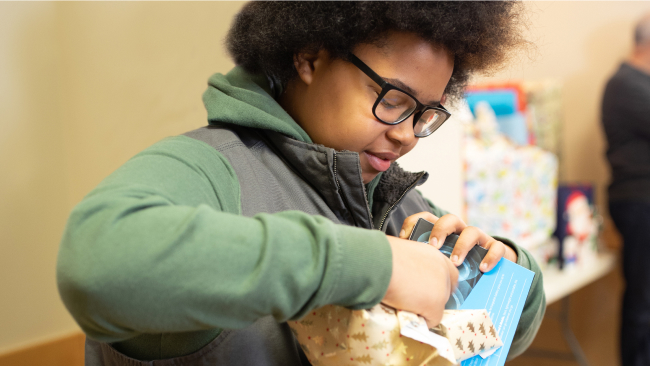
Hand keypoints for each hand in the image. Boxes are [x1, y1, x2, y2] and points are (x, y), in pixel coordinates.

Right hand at [382, 235, 458, 327]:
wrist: (377, 263)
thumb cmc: (380, 255)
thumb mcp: (400, 252)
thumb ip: (409, 262)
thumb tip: (400, 269)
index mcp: (434, 255)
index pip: (448, 273)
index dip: (437, 283)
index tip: (426, 289)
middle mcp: (442, 270)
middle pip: (447, 291)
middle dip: (433, 297)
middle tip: (415, 300)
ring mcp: (441, 288)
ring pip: (438, 306)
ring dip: (424, 308)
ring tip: (406, 307)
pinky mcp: (435, 305)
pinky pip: (432, 319)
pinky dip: (420, 321)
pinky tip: (407, 315)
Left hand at [399, 212, 517, 272]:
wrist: (490, 268)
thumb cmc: (458, 266)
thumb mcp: (441, 263)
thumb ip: (426, 263)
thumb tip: (405, 275)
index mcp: (443, 232)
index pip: (427, 218)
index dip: (414, 222)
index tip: (405, 238)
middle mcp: (460, 231)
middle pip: (450, 219)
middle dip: (440, 230)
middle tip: (433, 247)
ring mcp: (479, 238)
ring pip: (472, 232)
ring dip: (462, 246)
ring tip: (455, 263)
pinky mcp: (494, 248)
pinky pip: (496, 248)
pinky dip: (490, 256)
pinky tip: (483, 269)